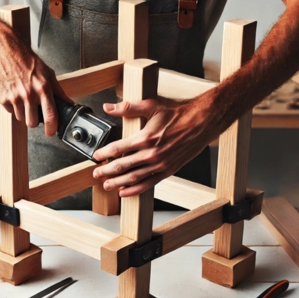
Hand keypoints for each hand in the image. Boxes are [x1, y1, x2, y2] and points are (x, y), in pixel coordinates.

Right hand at [0, 43, 69, 135]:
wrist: (6, 51)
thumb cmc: (28, 61)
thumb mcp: (48, 74)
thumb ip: (58, 91)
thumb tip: (68, 103)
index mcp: (43, 89)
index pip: (50, 116)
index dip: (51, 128)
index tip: (50, 131)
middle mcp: (29, 95)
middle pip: (32, 123)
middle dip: (34, 120)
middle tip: (34, 111)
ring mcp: (15, 97)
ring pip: (20, 118)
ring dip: (23, 112)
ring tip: (23, 98)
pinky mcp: (2, 98)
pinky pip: (10, 111)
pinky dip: (12, 106)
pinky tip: (14, 94)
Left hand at [92, 97, 217, 196]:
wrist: (202, 122)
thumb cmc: (178, 113)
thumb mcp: (151, 105)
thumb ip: (127, 107)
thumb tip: (109, 107)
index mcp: (145, 137)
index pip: (118, 148)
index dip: (104, 153)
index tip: (96, 156)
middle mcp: (151, 153)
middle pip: (123, 166)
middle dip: (107, 171)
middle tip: (96, 174)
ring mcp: (160, 164)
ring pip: (134, 177)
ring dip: (118, 183)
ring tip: (107, 185)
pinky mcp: (168, 171)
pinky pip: (148, 184)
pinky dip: (135, 190)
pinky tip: (125, 191)